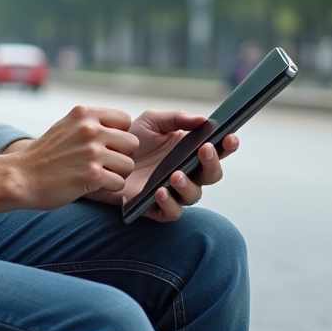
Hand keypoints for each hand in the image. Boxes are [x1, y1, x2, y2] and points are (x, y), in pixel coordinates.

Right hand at [9, 105, 139, 210]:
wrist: (20, 177)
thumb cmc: (44, 156)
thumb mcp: (66, 126)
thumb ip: (90, 123)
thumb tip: (120, 127)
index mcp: (84, 113)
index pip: (125, 120)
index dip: (119, 135)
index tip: (105, 145)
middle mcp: (90, 129)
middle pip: (132, 143)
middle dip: (121, 155)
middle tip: (103, 163)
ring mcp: (91, 152)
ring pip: (128, 165)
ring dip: (116, 174)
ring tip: (97, 175)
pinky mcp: (92, 175)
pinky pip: (119, 183)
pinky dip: (109, 188)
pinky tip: (92, 185)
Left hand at [85, 110, 237, 222]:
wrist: (101, 157)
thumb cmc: (130, 139)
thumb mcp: (152, 121)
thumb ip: (177, 118)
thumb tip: (202, 120)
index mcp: (190, 151)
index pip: (217, 150)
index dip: (228, 145)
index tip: (230, 137)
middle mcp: (186, 172)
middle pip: (212, 175)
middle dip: (212, 164)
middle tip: (205, 151)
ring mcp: (173, 191)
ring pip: (194, 195)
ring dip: (189, 185)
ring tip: (176, 174)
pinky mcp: (156, 207)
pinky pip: (172, 212)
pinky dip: (170, 204)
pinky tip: (161, 191)